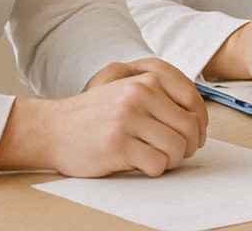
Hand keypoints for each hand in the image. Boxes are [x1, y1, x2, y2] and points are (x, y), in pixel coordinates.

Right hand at [0, 58, 208, 177]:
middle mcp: (140, 94)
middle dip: (186, 147)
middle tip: (173, 154)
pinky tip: (139, 165)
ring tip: (154, 159)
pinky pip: (157, 164)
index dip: (200, 125)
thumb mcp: (129, 93)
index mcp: (147, 80)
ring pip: (177, 147)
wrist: (51, 129)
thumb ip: (161, 99)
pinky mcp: (117, 144)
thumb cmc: (96, 117)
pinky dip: (154, 170)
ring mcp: (128, 118)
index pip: (193, 101)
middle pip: (189, 128)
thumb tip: (199, 123)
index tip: (194, 138)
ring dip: (170, 160)